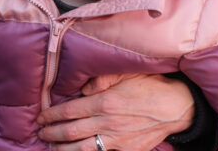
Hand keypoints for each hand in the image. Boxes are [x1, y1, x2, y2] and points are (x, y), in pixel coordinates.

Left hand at [36, 73, 194, 150]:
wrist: (177, 108)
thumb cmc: (150, 86)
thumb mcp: (126, 74)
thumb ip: (101, 79)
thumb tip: (82, 89)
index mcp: (105, 102)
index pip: (69, 111)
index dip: (52, 115)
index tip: (41, 117)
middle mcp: (108, 123)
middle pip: (71, 132)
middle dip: (52, 133)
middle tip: (41, 133)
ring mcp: (117, 140)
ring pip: (83, 149)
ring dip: (63, 149)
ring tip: (52, 147)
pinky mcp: (126, 150)